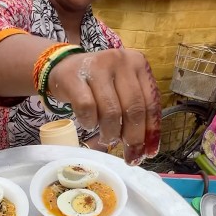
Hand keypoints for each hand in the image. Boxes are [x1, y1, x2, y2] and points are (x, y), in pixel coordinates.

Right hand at [47, 48, 161, 164]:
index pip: (150, 102)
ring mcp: (97, 66)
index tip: (148, 153)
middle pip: (133, 108)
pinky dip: (89, 122)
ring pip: (111, 111)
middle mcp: (120, 60)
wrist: (64, 67)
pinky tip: (89, 124)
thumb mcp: (122, 89)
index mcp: (138, 63)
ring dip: (110, 133)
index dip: (151, 131)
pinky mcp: (75, 77)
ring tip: (107, 139)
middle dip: (133, 138)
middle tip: (130, 156)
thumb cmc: (99, 83)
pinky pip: (87, 108)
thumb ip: (137, 110)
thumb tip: (146, 148)